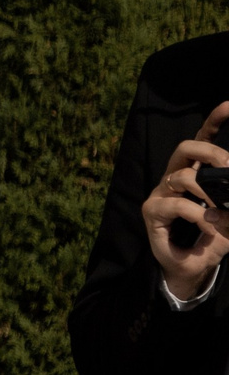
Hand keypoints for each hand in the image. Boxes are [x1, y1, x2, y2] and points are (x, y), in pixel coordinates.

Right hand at [144, 99, 228, 300]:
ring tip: (223, 209)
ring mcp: (162, 194)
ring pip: (181, 175)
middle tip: (227, 166)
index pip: (201, 142)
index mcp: (196, 175)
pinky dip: (197, 213)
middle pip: (185, 149)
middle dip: (209, 150)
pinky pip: (175, 203)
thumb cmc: (211, 241)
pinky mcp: (152, 212)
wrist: (190, 270)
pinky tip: (209, 223)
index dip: (213, 121)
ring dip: (208, 190)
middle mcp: (175, 179)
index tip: (228, 104)